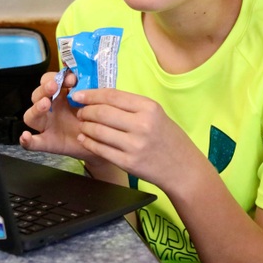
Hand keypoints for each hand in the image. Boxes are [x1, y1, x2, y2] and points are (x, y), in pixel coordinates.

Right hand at [20, 71, 101, 161]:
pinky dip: (27, 140)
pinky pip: (33, 143)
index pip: (49, 81)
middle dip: (44, 89)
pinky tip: (26, 136)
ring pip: (31, 116)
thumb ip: (88, 86)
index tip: (72, 79)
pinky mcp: (47, 143)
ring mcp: (46, 126)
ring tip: (45, 104)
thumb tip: (85, 74)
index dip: (57, 77)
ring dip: (36, 108)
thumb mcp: (92, 100)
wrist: (100, 140)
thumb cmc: (94, 117)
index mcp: (60, 95)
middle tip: (54, 86)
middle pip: (37, 95)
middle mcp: (50, 109)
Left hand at [72, 88, 202, 190]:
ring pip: (98, 131)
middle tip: (80, 112)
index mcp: (149, 108)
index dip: (91, 94)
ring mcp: (134, 145)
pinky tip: (84, 139)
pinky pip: (100, 149)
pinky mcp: (128, 162)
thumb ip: (131, 106)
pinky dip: (88, 142)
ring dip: (85, 127)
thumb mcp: (156, 114)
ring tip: (82, 125)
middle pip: (102, 112)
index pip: (112, 96)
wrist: (182, 168)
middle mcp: (142, 124)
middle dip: (86, 111)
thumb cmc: (168, 138)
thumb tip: (101, 98)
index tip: (79, 95)